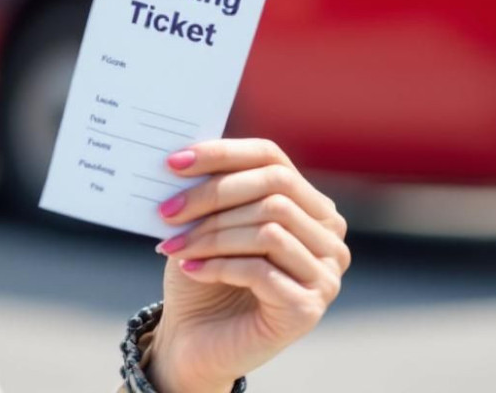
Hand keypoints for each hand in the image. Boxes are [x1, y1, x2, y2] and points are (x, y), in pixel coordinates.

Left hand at [146, 139, 349, 391]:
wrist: (196, 340)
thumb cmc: (202, 275)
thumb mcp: (204, 223)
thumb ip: (210, 189)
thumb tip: (183, 155)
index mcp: (308, 204)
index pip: (271, 157)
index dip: (222, 154)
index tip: (172, 163)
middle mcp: (329, 236)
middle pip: (273, 191)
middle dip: (211, 197)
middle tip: (166, 212)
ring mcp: (325, 274)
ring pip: (269, 230)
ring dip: (212, 236)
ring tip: (175, 246)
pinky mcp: (308, 309)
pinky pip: (262, 271)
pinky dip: (218, 266)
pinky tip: (190, 270)